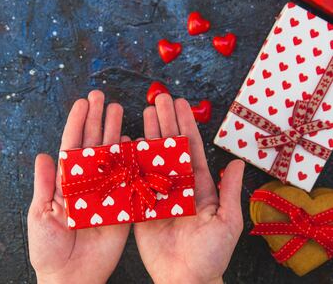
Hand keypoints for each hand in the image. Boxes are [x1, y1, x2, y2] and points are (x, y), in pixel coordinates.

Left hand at [27, 90, 130, 283]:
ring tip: (118, 110)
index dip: (77, 123)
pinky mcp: (121, 205)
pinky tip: (132, 142)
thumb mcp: (40, 215)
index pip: (72, 145)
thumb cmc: (49, 249)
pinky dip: (131, 161)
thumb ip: (44, 185)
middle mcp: (87, 181)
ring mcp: (106, 191)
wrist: (71, 277)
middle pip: (93, 144)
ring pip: (112, 156)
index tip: (83, 103)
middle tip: (102, 97)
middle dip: (97, 119)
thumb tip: (42, 155)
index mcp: (66, 182)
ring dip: (114, 132)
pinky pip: (128, 179)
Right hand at [134, 94, 244, 283]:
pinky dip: (130, 160)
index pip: (191, 147)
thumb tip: (238, 162)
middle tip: (158, 98)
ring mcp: (157, 192)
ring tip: (144, 112)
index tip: (180, 104)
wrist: (185, 279)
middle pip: (170, 146)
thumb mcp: (227, 222)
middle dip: (165, 121)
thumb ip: (229, 192)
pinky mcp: (141, 205)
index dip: (186, 124)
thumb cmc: (210, 254)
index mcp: (197, 185)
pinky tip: (126, 142)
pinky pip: (134, 179)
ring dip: (149, 134)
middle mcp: (176, 184)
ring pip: (151, 157)